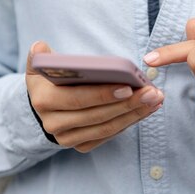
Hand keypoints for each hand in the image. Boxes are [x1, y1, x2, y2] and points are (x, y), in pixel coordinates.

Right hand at [26, 41, 163, 152]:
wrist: (43, 105)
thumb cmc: (48, 79)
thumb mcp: (40, 65)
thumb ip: (41, 56)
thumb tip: (40, 47)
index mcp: (43, 101)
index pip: (77, 99)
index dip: (103, 94)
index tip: (128, 86)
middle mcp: (53, 124)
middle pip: (97, 116)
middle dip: (128, 104)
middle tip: (151, 92)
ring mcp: (67, 139)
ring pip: (107, 128)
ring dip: (134, 114)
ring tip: (155, 99)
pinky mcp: (81, 146)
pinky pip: (109, 135)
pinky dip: (130, 122)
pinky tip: (147, 108)